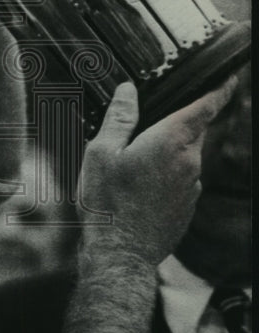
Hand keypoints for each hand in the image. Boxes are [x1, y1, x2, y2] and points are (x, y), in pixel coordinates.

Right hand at [77, 77, 238, 267]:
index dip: (219, 89)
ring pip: (185, 157)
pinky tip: (137, 188)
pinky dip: (164, 176)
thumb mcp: (101, 152)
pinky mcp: (186, 208)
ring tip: (133, 162)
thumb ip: (119, 118)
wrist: (120, 255)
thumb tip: (129, 91)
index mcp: (171, 142)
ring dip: (167, 153)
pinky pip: (180, 181)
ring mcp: (191, 188)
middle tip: (152, 122)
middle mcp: (190, 162)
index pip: (206, 107)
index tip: (229, 77)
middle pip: (193, 131)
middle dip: (179, 122)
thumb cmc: (108, 203)